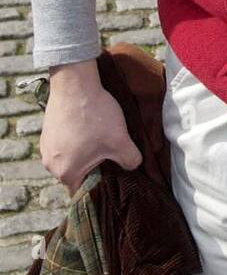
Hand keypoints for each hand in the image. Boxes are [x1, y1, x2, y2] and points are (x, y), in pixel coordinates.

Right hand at [41, 60, 141, 194]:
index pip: (84, 190)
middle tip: (110, 152)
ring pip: (70, 157)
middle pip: (76, 174)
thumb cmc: (95, 115)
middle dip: (94, 166)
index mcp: (65, 172)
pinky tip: (89, 126)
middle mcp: (49, 164)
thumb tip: (133, 165)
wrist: (75, 83)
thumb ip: (130, 161)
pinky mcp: (47, 132)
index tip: (112, 174)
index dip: (100, 185)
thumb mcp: (120, 141)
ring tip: (100, 136)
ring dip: (85, 151)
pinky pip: (64, 144)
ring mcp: (46, 147)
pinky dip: (76, 139)